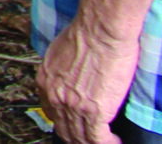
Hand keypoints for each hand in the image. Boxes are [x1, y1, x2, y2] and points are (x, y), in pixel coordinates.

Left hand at [37, 13, 140, 143]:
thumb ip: (62, 70)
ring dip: (93, 142)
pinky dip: (108, 143)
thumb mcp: (61, 51)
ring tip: (106, 141)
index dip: (65, 122)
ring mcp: (73, 106)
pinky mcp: (94, 112)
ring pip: (80, 138)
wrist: (101, 29)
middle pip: (64, 129)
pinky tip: (116, 141)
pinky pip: (98, 140)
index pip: (51, 113)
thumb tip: (70, 76)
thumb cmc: (88, 32)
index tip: (76, 124)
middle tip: (91, 137)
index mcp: (45, 81)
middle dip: (77, 137)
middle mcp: (55, 96)